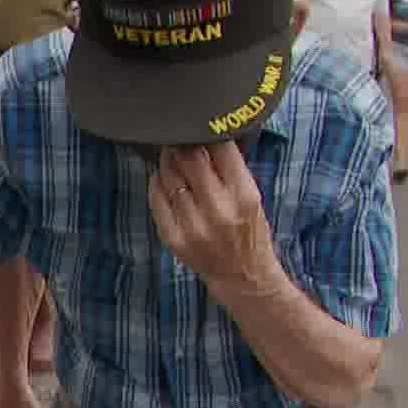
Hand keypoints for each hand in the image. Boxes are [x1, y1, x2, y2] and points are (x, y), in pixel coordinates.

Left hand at [147, 141, 280, 294]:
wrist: (242, 276)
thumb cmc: (249, 231)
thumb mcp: (251, 197)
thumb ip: (230, 169)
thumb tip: (202, 135)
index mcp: (244, 196)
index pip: (220, 149)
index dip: (207, 134)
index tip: (202, 131)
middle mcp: (219, 211)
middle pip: (189, 159)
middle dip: (183, 145)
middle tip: (181, 141)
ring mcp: (194, 227)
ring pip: (169, 176)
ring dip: (168, 162)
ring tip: (172, 159)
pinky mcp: (175, 239)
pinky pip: (156, 199)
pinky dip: (158, 184)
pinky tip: (163, 180)